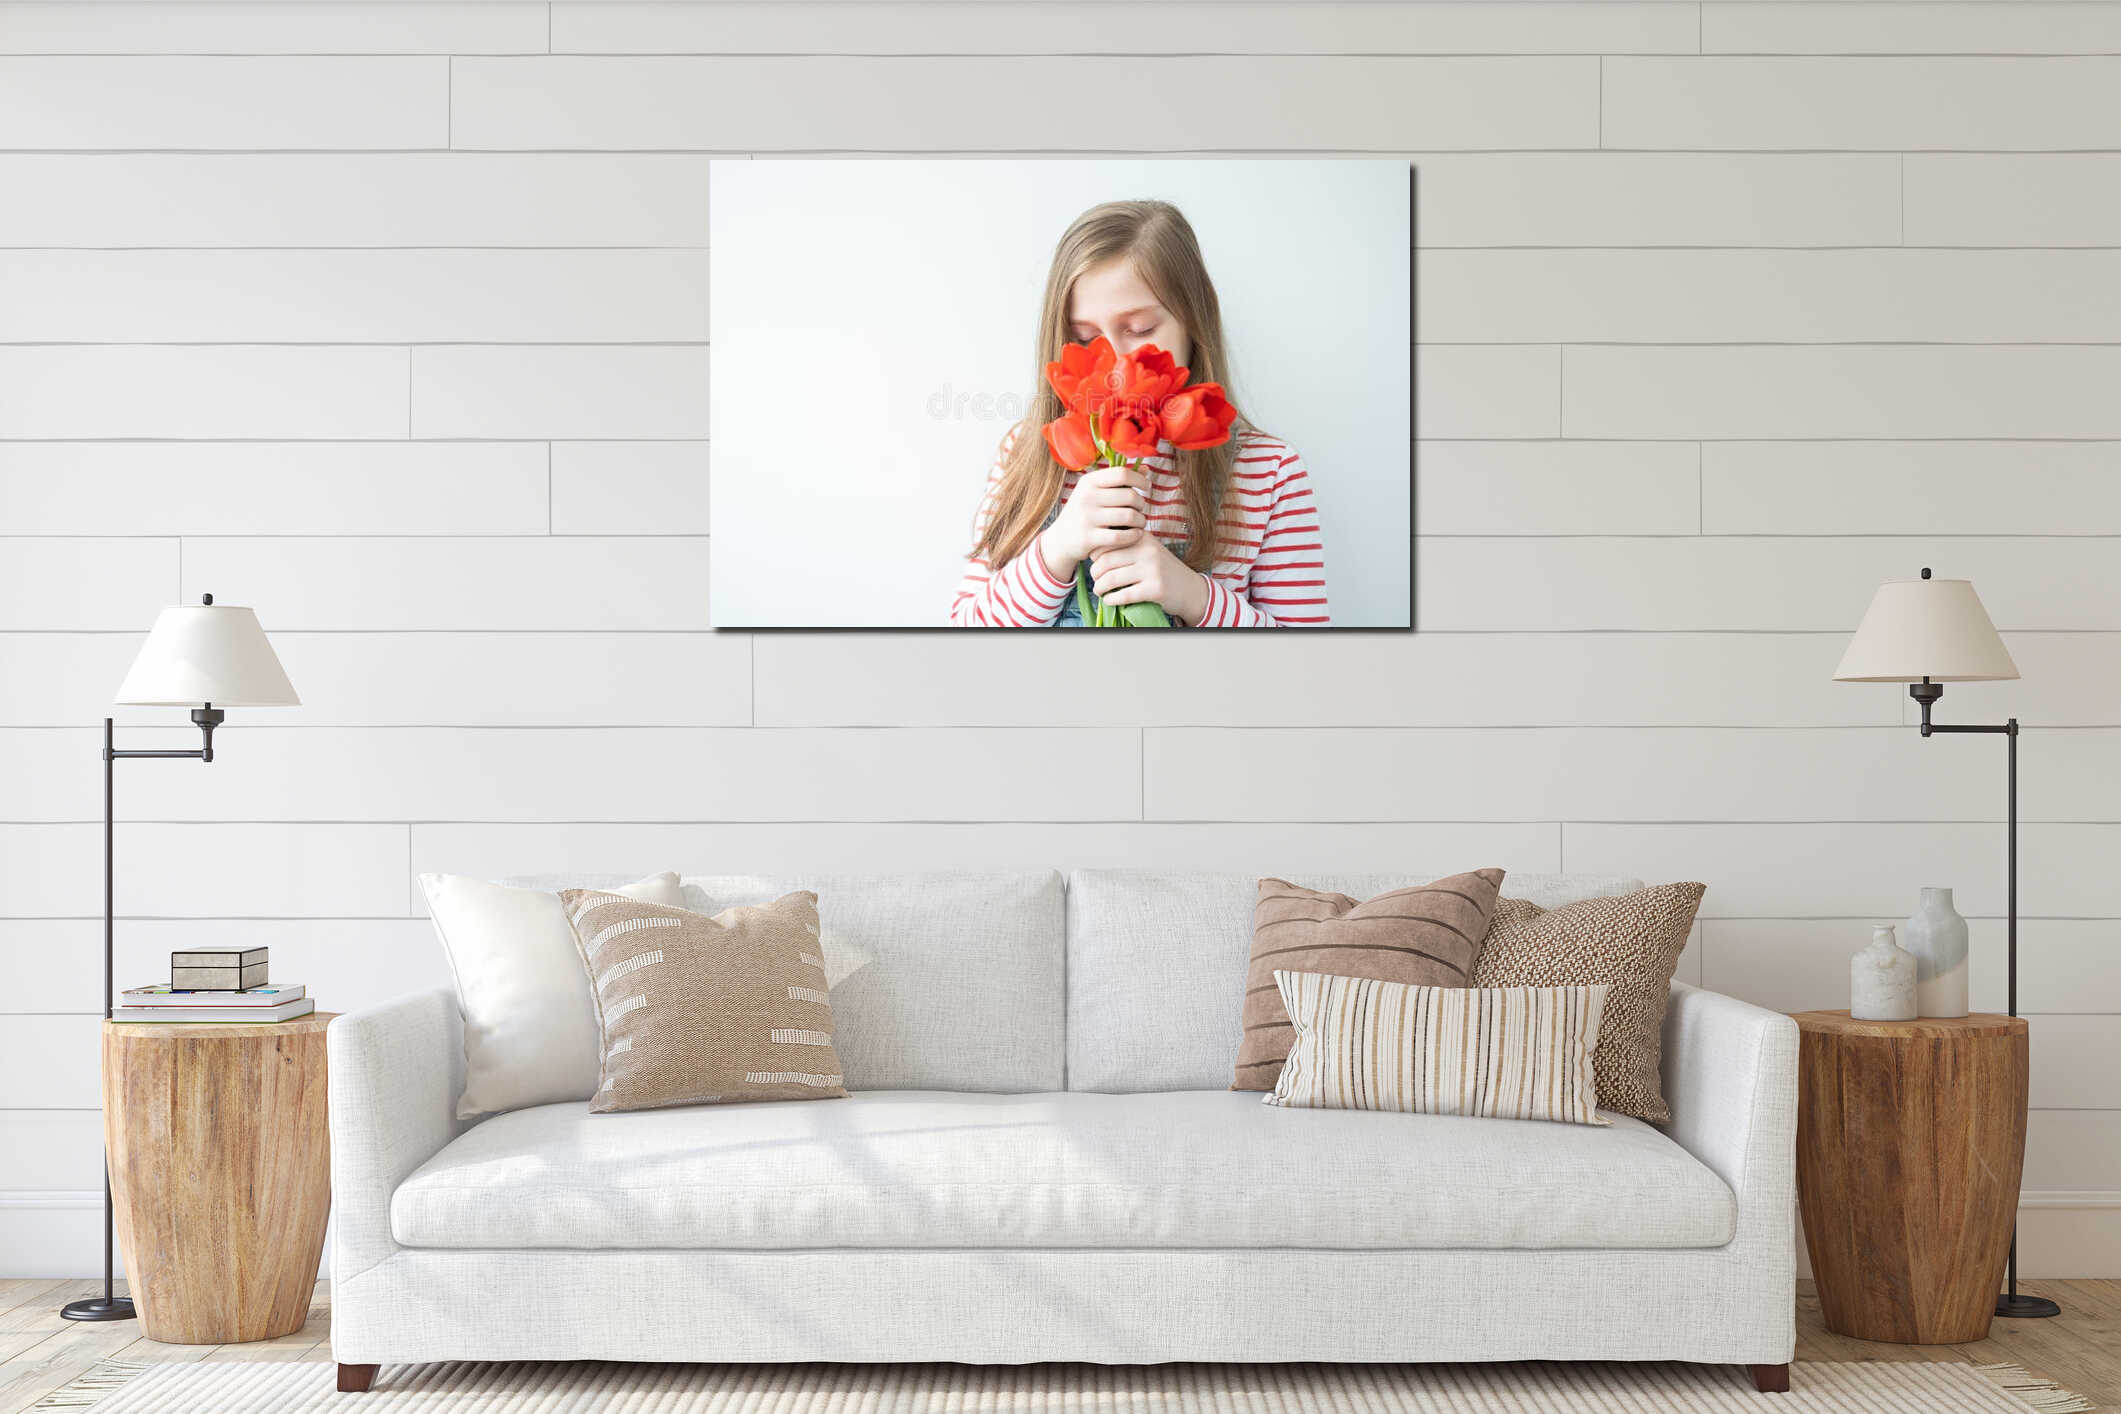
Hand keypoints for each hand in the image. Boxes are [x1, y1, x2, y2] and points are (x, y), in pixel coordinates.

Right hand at [1038, 462, 1148, 580]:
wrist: (1061, 540)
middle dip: (1141, 503)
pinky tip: (1136, 534)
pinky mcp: (1089, 538)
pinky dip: (1134, 535)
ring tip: (1140, 522)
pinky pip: (1121, 536)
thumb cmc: (1085, 512)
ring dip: (1141, 520)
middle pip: (1129, 495)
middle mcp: (1086, 497)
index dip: (1140, 479)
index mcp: (1089, 482)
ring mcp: (1086, 517)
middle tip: (1141, 509)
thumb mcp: (1094, 492)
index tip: (1146, 487)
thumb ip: (1118, 480)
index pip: (1122, 474)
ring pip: (1129, 516)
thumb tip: (1146, 469)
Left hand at [1089, 534, 1208, 624]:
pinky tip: (1109, 600)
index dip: (1095, 555)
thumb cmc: (1161, 570)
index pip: (1108, 542)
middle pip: (1106, 561)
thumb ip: (1126, 546)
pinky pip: (1123, 595)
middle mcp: (1147, 550)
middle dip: (1095, 573)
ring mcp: (1152, 570)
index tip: (1095, 564)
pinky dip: (1111, 600)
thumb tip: (1092, 551)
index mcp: (1142, 537)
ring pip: (1111, 579)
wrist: (1189, 589)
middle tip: (1095, 580)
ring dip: (1100, 588)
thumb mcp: (1147, 550)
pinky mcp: (1155, 589)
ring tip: (1099, 591)